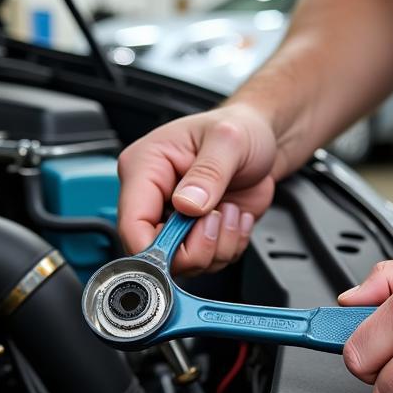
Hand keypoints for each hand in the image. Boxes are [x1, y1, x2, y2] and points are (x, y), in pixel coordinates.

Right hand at [117, 103, 279, 274]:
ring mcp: (175, 219)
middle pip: (155, 252)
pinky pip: (209, 262)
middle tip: (217, 217)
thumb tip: (187, 204)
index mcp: (144, 168)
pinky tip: (234, 217)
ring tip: (229, 210)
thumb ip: (208, 173)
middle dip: (195, 247)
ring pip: (185, 263)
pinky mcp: (196, 233)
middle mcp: (154, 198)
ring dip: (218, 245)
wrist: (261, 137)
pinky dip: (230, 246)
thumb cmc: (239, 129)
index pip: (131, 224)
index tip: (186, 244)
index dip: (155, 247)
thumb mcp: (227, 140)